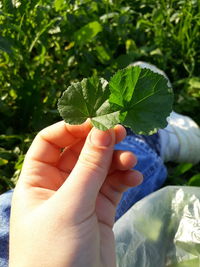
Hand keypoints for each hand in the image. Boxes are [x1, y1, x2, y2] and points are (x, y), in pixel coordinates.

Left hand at [9, 120, 142, 266]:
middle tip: (120, 131)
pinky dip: (124, 178)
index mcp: (37, 181)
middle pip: (79, 152)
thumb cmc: (54, 254)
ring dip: (115, 160)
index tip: (94, 121)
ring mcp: (81, 197)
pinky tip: (134, 177)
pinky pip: (113, 185)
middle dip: (98, 141)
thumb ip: (88, 167)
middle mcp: (58, 185)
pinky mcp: (101, 209)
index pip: (50, 142)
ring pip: (99, 167)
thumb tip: (102, 129)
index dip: (70, 129)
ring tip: (130, 160)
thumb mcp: (70, 206)